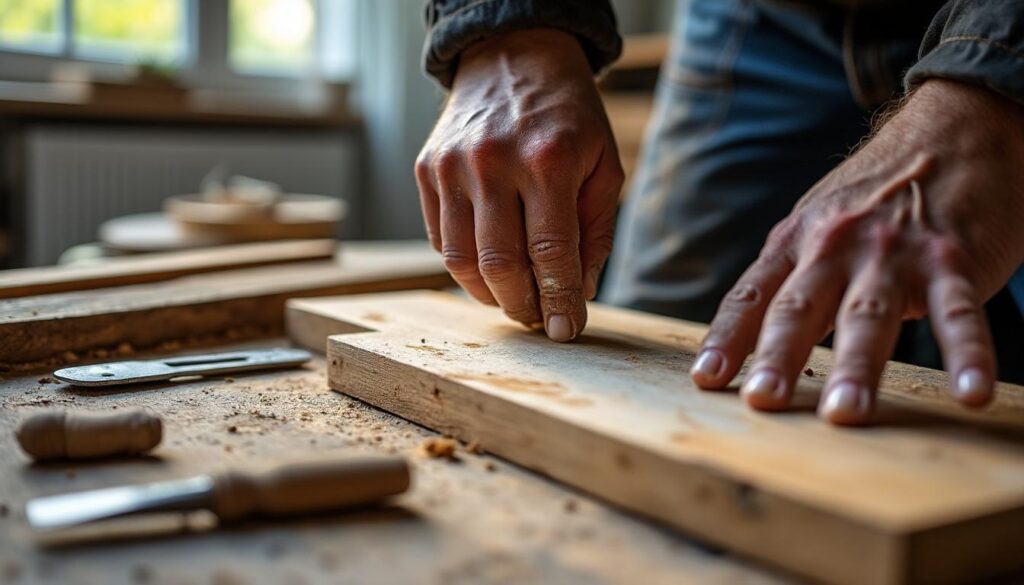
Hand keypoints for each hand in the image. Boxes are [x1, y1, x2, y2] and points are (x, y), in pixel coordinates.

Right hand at [415, 29, 623, 341]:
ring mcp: (452, 167)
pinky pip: (440, 239)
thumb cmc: (567, 117)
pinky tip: (488, 268)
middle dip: (522, 306)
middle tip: (538, 320)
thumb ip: (595, 231)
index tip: (566, 330)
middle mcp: (492, 163)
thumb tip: (580, 291)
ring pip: (460, 260)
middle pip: (500, 265)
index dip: (559, 300)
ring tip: (513, 299)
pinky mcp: (426, 171)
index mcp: (546, 160)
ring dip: (489, 294)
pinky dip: (464, 266)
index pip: (550, 252)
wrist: (512, 57)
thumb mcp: (604, 165)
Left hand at [690, 79, 1023, 423]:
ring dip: (857, 367)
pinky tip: (969, 392)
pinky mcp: (953, 259)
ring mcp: (893, 253)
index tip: (705, 381)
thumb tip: (746, 343)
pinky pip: (959, 312)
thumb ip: (788, 280)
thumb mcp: (816, 225)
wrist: (952, 130)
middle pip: (799, 309)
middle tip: (762, 402)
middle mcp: (835, 247)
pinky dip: (966, 353)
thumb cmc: (873, 196)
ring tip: (844, 414)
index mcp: (796, 243)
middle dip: (778, 358)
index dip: (726, 339)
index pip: (751, 296)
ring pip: (869, 316)